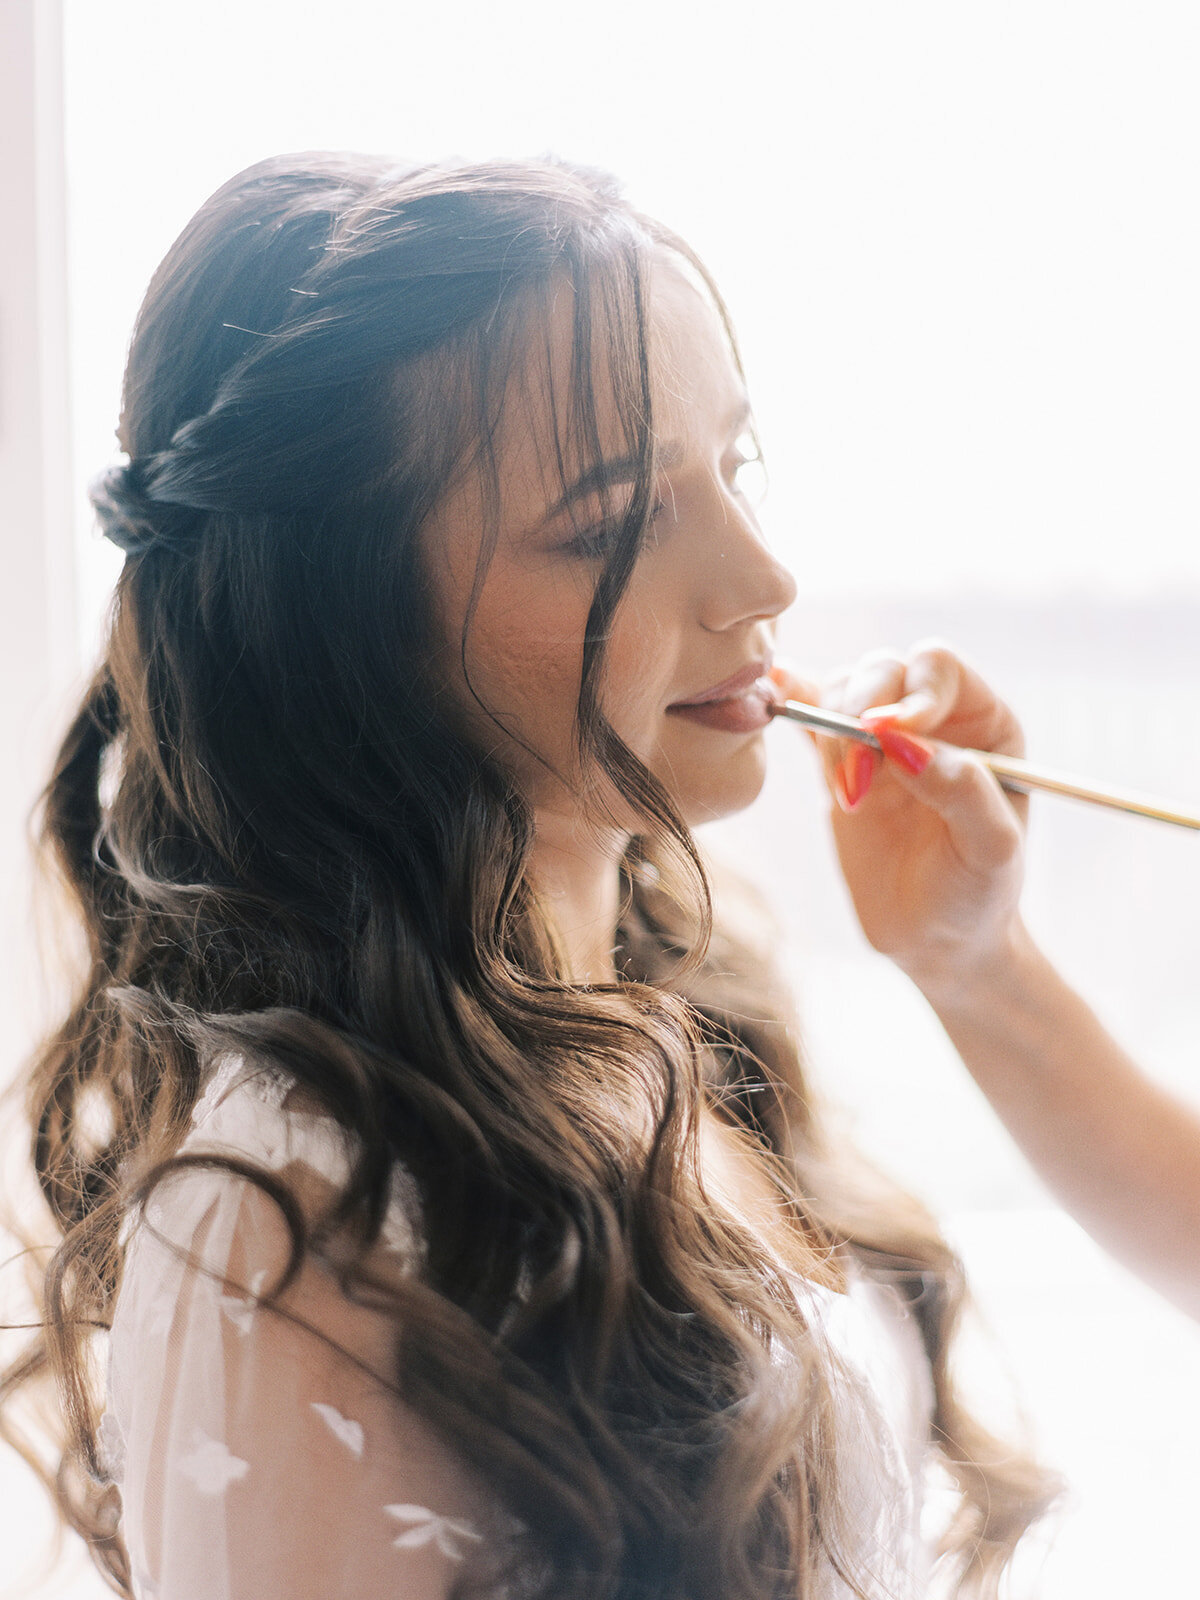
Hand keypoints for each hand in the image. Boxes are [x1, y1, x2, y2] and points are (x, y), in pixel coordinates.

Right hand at [771, 641, 1028, 994]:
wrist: (937, 938)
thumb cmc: (977, 893)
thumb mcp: (989, 850)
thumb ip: (961, 791)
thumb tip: (903, 741)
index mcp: (984, 722)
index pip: (938, 668)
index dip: (910, 692)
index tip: (888, 736)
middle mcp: (933, 716)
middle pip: (883, 670)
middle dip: (859, 712)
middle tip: (856, 780)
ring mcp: (881, 737)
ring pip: (842, 690)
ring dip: (830, 732)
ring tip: (847, 797)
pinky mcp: (839, 762)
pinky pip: (810, 714)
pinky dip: (789, 700)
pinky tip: (772, 693)